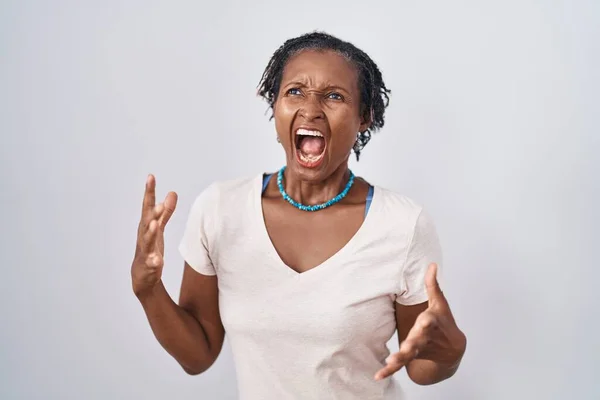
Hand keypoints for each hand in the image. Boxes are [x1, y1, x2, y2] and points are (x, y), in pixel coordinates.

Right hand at [131, 174, 177, 297]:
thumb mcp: (159, 228)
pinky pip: (151, 262)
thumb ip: (165, 212)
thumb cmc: (150, 248)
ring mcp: (145, 250)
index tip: (150, 176)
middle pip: (146, 220)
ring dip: (150, 232)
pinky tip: (157, 260)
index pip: (148, 206)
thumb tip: (172, 193)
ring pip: (147, 240)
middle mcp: (143, 236)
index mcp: (146, 225)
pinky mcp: (148, 265)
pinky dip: (153, 260)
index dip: (149, 191)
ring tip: (155, 224)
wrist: (142, 276)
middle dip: (152, 210)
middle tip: (158, 201)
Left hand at [374, 263, 465, 380]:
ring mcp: (419, 349)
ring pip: (409, 354)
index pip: (431, 321)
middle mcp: (426, 337)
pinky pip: (399, 365)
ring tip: (391, 362)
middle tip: (407, 347)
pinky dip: (388, 371)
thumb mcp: (439, 303)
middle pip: (419, 340)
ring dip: (400, 358)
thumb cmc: (444, 321)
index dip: (428, 321)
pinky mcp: (411, 358)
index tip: (426, 321)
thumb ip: (432, 285)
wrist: (453, 350)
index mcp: (433, 322)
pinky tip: (377, 376)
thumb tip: (432, 264)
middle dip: (414, 343)